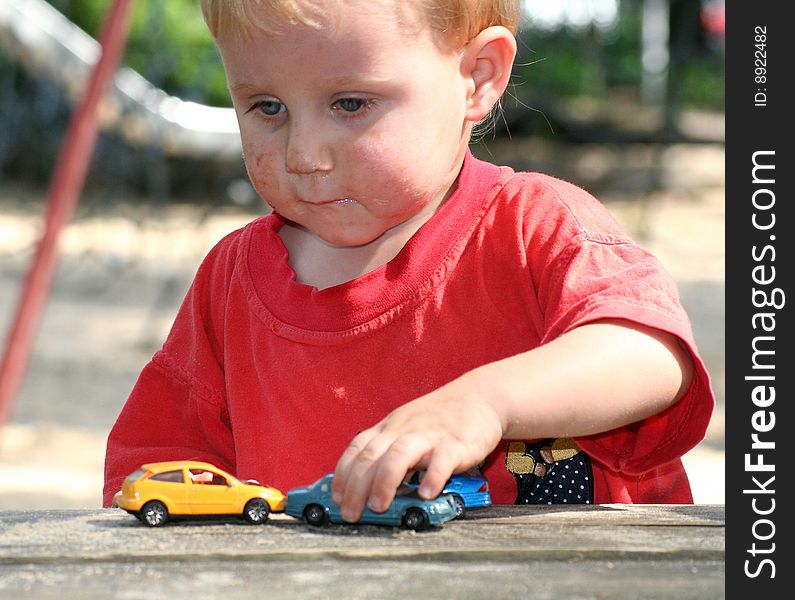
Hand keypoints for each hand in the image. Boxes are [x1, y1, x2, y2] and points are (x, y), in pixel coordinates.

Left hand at [331, 378, 502, 521]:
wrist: (480, 397)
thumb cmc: (440, 418)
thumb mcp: (407, 427)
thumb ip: (390, 450)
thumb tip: (368, 484)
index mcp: (390, 427)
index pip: (357, 448)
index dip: (343, 473)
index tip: (336, 497)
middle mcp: (404, 429)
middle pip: (372, 455)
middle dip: (356, 486)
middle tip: (350, 512)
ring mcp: (429, 435)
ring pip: (399, 455)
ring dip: (384, 481)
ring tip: (378, 506)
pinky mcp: (455, 443)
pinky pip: (441, 460)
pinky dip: (432, 477)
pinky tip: (426, 494)